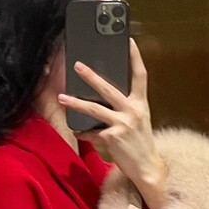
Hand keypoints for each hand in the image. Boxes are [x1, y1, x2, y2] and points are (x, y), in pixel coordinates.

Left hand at [58, 40, 169, 208]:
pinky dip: (83, 131)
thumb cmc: (140, 142)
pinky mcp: (112, 138)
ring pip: (94, 109)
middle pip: (108, 88)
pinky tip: (76, 130)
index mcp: (141, 103)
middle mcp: (133, 111)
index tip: (129, 41)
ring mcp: (123, 124)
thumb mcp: (138, 119)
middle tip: (77, 65)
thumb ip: (126, 106)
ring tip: (62, 97)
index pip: (140, 75)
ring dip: (76, 102)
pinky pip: (92, 132)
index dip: (135, 57)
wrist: (147, 167)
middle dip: (91, 76)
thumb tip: (104, 95)